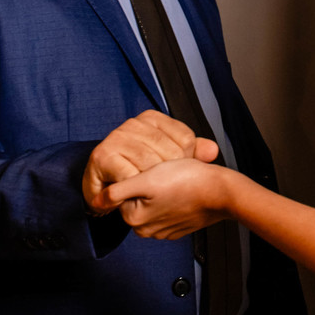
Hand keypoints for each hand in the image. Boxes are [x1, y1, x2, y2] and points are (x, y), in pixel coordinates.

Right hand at [82, 110, 218, 214]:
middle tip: (165, 191)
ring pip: (152, 165)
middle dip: (171, 177)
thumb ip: (190, 153)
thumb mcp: (166, 160)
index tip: (177, 175)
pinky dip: (137, 190)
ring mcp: (117, 137)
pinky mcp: (103, 156)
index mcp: (152, 118)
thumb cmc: (136, 171)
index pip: (185, 139)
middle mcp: (134, 123)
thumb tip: (212, 151)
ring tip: (151, 195)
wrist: (101, 187)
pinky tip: (137, 196)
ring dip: (153, 186)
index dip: (186, 162)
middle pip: (170, 153)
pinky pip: (131, 177)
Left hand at [101, 158, 234, 239]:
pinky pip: (169, 210)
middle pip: (138, 199)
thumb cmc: (186, 181)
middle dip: (148, 185)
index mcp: (135, 219)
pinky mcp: (179, 227)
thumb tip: (95, 202)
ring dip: (161, 192)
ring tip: (176, 180)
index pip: (123, 193)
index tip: (151, 170)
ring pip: (154, 203)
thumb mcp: (146, 180)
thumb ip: (118, 191)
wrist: (220, 192)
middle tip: (165, 173)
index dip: (135, 176)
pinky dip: (174, 199)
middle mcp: (147, 229)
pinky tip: (183, 189)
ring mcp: (165, 230)